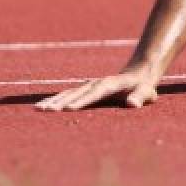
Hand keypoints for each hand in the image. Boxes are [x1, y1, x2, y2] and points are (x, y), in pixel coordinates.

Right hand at [35, 69, 159, 110]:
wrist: (138, 74)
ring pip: (68, 93)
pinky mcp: (84, 90)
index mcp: (110, 84)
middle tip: (45, 111)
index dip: (81, 101)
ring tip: (38, 109)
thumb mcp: (146, 91)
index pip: (94, 94)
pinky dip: (55, 100)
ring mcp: (88, 86)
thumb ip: (140, 97)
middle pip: (75, 93)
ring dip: (53, 101)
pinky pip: (67, 95)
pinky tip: (42, 106)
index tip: (67, 109)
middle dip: (60, 102)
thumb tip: (132, 104)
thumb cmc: (143, 87)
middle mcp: (96, 84)